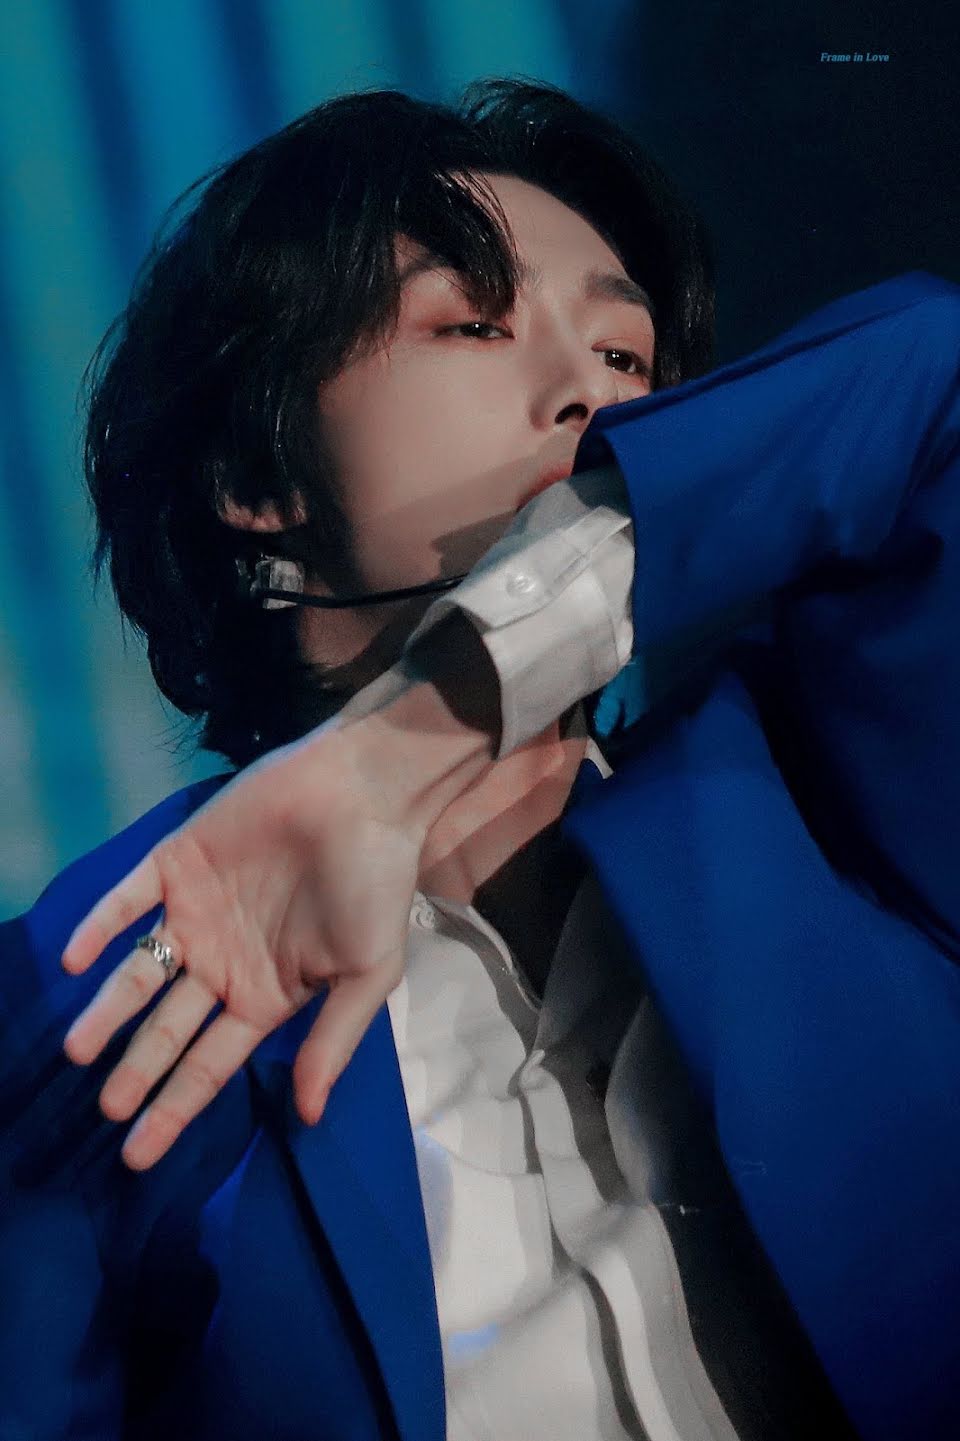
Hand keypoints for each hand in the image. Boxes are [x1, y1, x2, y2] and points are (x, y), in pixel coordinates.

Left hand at [61, 634, 496, 1170]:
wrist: (365, 795)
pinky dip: (99, 927)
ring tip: (78, 1049)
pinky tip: (76, 961)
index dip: (175, 1108)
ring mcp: (195, 912)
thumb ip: (332, 1042)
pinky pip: (126, 901)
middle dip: (137, 1070)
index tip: (138, 1155)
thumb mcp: (366, 974)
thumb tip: (308, 1117)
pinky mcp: (176, 862)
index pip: (209, 1063)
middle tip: (106, 1109)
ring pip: (139, 972)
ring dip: (107, 1009)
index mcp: (265, 995)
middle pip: (167, 1028)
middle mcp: (222, 961)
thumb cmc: (374, 885)